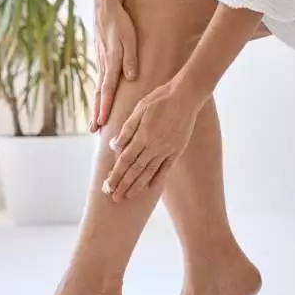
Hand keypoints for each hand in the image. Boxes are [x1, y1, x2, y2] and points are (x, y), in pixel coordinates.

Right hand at [90, 0, 138, 132]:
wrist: (104, 6)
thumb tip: (131, 77)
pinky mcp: (101, 58)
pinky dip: (98, 94)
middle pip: (99, 94)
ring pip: (97, 89)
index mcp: (110, 62)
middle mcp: (103, 65)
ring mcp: (100, 62)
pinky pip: (99, 81)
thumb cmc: (120, 22)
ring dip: (96, 106)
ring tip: (94, 121)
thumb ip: (130, 59)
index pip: (107, 91)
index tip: (102, 122)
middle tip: (93, 130)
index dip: (105, 107)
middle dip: (96, 113)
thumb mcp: (129, 39)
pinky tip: (99, 101)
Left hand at [104, 79, 206, 200]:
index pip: (124, 160)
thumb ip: (127, 129)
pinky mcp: (177, 150)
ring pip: (149, 172)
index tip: (108, 186)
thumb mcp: (139, 109)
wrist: (186, 96)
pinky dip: (158, 179)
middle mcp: (154, 146)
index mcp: (143, 136)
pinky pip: (166, 168)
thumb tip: (114, 146)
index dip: (115, 175)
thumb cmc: (159, 99)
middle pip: (135, 170)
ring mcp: (167, 150)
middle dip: (124, 185)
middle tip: (114, 198)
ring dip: (138, 186)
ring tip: (129, 196)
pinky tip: (151, 188)